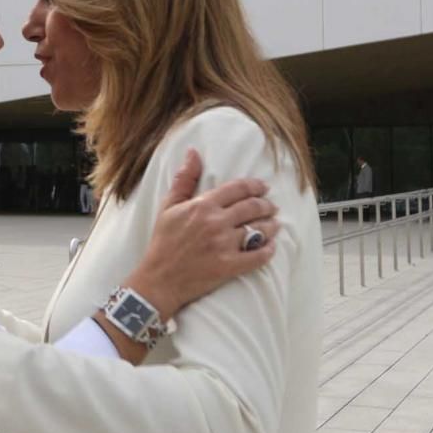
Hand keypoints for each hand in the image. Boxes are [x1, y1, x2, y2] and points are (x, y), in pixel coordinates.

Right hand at [125, 148, 279, 321]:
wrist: (159, 279)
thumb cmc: (162, 242)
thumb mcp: (168, 207)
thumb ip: (184, 179)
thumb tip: (193, 153)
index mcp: (202, 206)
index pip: (238, 189)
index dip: (255, 186)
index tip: (262, 187)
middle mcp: (215, 223)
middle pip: (253, 207)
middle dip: (266, 205)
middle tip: (270, 206)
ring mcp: (224, 245)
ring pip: (260, 229)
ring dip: (271, 226)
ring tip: (273, 225)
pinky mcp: (229, 266)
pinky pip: (259, 255)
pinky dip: (268, 250)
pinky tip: (270, 246)